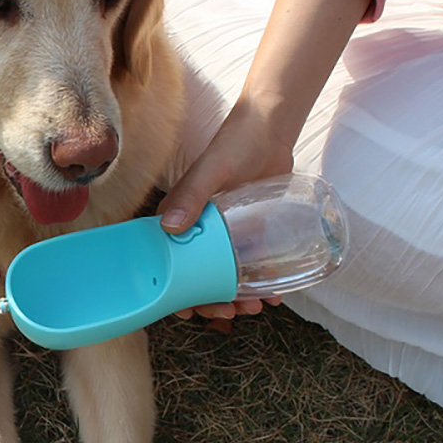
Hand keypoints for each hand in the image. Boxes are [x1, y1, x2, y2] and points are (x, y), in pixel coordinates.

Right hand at [159, 98, 291, 319]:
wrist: (270, 131)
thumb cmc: (234, 145)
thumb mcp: (211, 169)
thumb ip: (191, 194)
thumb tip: (169, 227)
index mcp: (177, 219)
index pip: (169, 264)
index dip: (177, 293)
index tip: (193, 311)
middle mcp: (196, 230)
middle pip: (199, 277)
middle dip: (213, 301)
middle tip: (235, 311)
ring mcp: (223, 234)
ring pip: (224, 276)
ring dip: (237, 296)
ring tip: (257, 306)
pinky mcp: (246, 231)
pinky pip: (248, 263)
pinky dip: (258, 282)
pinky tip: (273, 294)